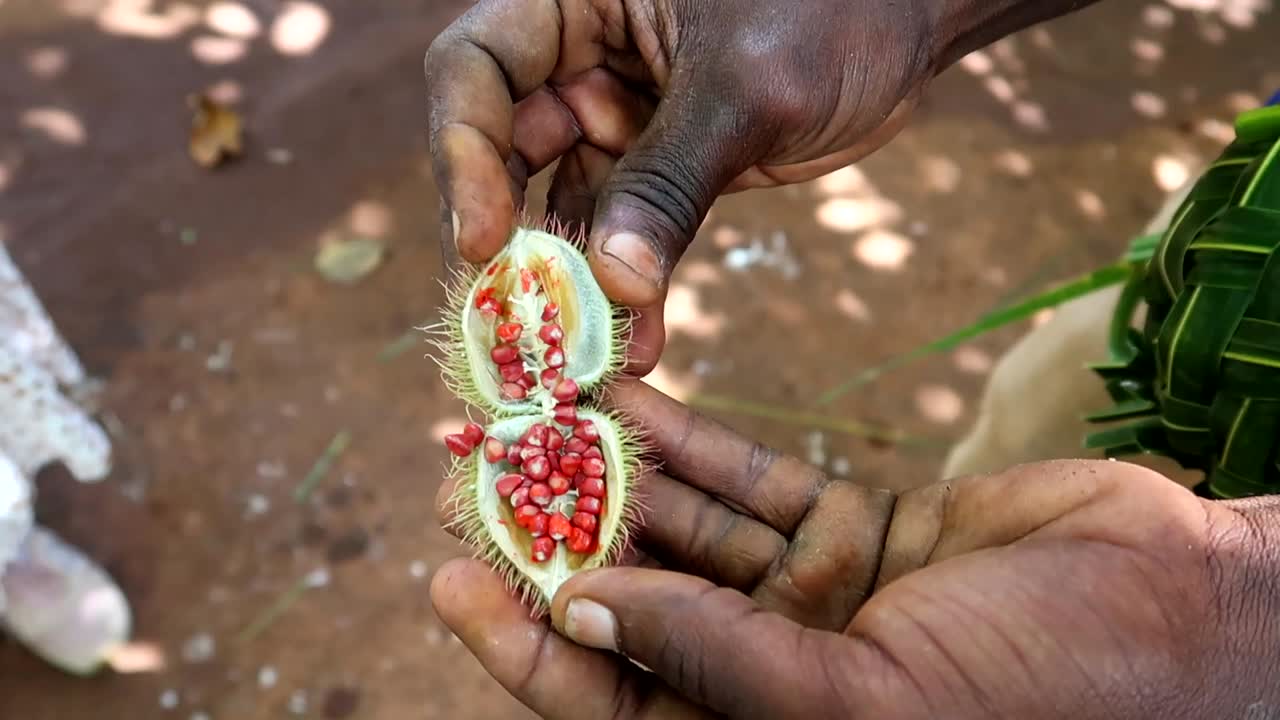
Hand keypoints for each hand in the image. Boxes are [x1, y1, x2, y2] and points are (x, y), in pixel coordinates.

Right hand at [424, 0, 939, 373]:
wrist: (910, 24)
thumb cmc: (834, 10)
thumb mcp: (747, 89)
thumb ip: (670, 181)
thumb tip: (607, 283)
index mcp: (573, 0)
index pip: (474, 70)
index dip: (463, 155)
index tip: (486, 240)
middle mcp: (577, 56)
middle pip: (501, 151)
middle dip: (507, 240)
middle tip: (511, 323)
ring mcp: (614, 115)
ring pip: (563, 206)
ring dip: (571, 282)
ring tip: (578, 355)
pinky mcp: (658, 166)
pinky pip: (624, 234)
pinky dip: (628, 287)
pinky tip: (638, 342)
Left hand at [431, 380, 1279, 718]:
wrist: (1175, 612)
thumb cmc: (1038, 692)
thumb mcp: (866, 700)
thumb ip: (719, 662)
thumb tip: (580, 610)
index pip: (608, 700)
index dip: (524, 645)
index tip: (453, 580)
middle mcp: (771, 678)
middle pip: (631, 604)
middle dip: (555, 536)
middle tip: (478, 465)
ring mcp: (811, 602)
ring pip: (683, 533)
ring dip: (613, 473)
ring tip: (539, 409)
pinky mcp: (853, 529)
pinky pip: (751, 485)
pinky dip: (692, 444)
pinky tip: (629, 397)